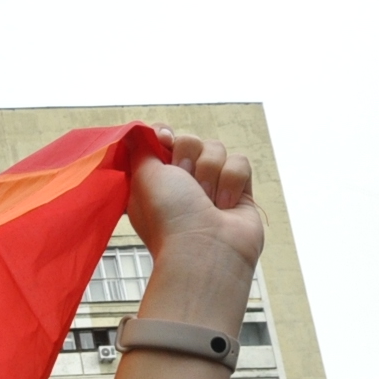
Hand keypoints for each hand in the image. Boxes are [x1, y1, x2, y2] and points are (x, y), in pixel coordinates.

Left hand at [127, 129, 263, 273]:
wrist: (205, 249)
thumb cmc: (169, 216)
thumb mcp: (142, 175)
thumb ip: (139, 147)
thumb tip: (138, 129)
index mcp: (155, 179)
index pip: (163, 139)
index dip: (164, 136)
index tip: (163, 140)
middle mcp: (182, 182)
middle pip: (190, 140)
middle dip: (188, 156)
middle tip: (185, 182)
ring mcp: (212, 186)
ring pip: (216, 148)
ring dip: (209, 172)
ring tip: (206, 201)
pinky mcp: (239, 191)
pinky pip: (240, 162)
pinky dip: (232, 181)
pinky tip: (225, 206)